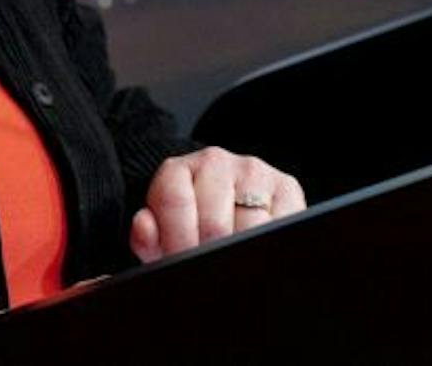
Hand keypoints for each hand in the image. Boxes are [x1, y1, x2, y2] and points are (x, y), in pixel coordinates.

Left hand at [129, 146, 303, 263]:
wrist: (224, 202)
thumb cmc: (187, 224)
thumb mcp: (161, 232)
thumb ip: (146, 235)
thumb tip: (144, 226)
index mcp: (178, 169)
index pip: (174, 204)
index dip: (176, 243)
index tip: (181, 262)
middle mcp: (215, 162)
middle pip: (213, 224)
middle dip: (210, 255)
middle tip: (208, 268)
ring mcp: (253, 172)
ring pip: (251, 228)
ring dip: (241, 252)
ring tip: (231, 257)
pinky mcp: (287, 187)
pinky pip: (282, 225)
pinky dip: (269, 243)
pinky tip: (257, 247)